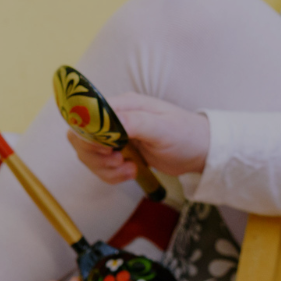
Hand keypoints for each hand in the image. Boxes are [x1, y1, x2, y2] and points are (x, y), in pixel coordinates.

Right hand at [66, 93, 209, 184]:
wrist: (200, 151)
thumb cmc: (186, 135)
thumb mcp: (162, 128)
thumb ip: (134, 122)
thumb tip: (106, 123)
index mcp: (123, 105)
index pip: (86, 115)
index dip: (88, 135)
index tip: (105, 149)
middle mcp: (114, 119)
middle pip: (81, 138)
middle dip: (95, 156)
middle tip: (117, 161)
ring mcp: (115, 136)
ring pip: (88, 156)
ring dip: (104, 169)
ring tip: (129, 169)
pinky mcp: (117, 152)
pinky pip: (100, 167)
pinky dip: (111, 175)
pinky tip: (131, 172)